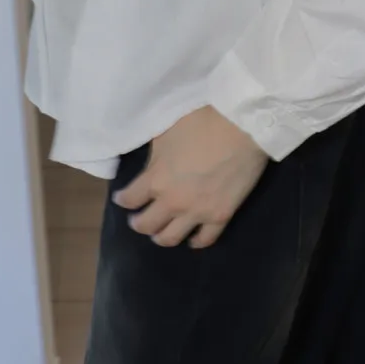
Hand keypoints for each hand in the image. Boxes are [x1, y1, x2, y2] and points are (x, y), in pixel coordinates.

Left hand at [113, 107, 267, 251]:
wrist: (243, 126)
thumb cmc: (202, 121)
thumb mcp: (165, 131)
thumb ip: (154, 156)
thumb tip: (151, 166)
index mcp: (155, 180)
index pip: (129, 199)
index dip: (123, 199)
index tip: (121, 198)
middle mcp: (172, 202)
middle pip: (146, 225)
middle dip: (138, 223)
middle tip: (138, 219)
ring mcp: (197, 213)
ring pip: (171, 238)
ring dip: (161, 237)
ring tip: (160, 233)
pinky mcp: (220, 216)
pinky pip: (205, 239)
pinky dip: (195, 241)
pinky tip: (192, 239)